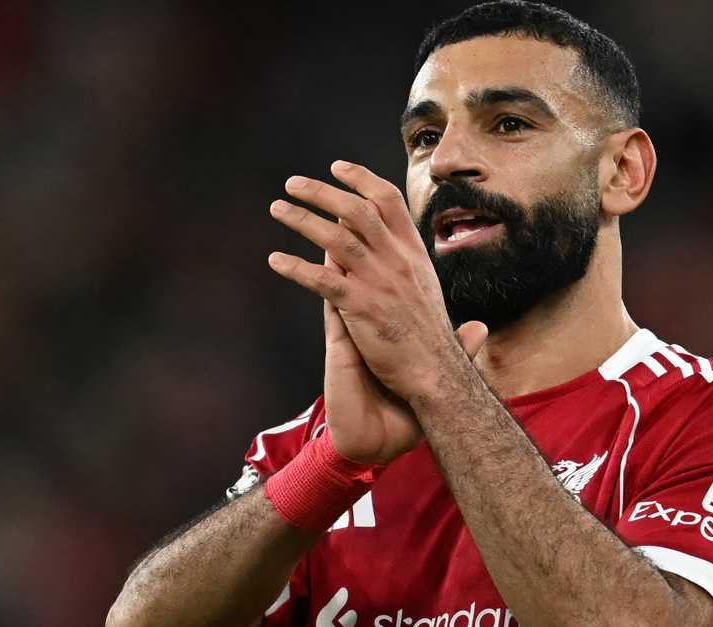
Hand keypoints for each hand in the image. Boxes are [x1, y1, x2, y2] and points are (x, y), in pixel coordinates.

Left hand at [268, 160, 481, 402]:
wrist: (437, 372)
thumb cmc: (429, 336)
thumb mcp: (425, 288)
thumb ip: (405, 260)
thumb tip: (387, 239)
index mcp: (413, 252)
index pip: (388, 200)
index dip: (361, 179)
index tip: (337, 167)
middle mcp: (397, 261)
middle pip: (356, 210)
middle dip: (321, 191)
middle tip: (292, 183)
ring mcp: (379, 283)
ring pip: (335, 238)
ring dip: (302, 219)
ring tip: (277, 208)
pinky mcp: (361, 309)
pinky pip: (322, 280)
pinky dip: (296, 268)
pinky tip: (275, 261)